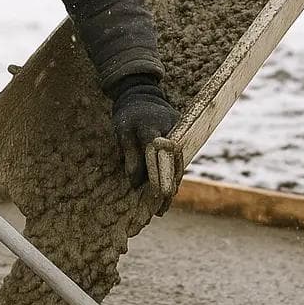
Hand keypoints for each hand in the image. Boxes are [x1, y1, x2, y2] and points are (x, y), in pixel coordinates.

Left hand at [110, 78, 183, 210]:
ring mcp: (179, 135)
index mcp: (153, 129)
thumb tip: (135, 181)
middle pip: (172, 164)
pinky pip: (177, 161)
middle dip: (168, 187)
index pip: (157, 157)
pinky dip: (173, 177)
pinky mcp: (180, 139)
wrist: (141, 95)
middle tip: (161, 209)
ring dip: (172, 186)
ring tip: (163, 207)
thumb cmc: (128, 115)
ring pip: (177, 165)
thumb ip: (130, 155)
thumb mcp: (123, 131)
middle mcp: (170, 133)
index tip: (158, 195)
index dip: (158, 177)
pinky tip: (168, 193)